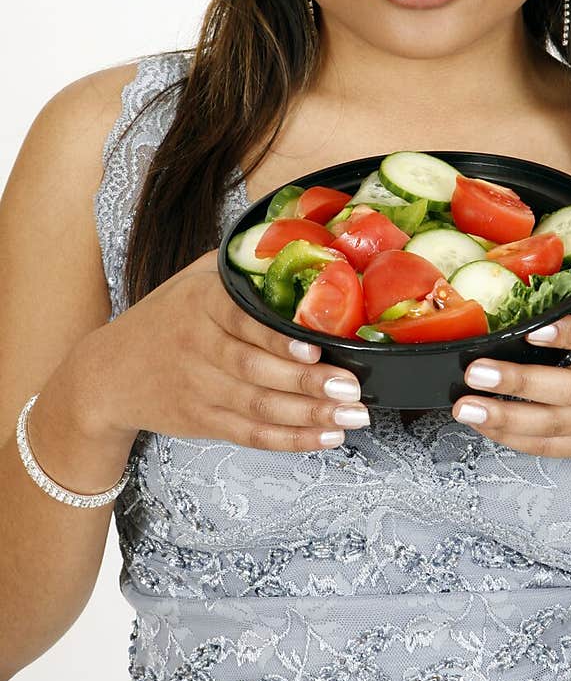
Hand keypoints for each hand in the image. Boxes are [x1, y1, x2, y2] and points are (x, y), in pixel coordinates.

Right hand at [71, 250, 370, 452]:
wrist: (107, 374)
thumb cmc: (165, 318)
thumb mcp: (192, 278)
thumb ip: (239, 265)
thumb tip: (298, 241)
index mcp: (199, 304)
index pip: (240, 321)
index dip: (276, 339)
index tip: (313, 346)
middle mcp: (198, 348)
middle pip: (255, 371)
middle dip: (308, 383)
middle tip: (351, 387)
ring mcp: (199, 390)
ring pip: (258, 407)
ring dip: (309, 415)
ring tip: (352, 415)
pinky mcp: (202, 422)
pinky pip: (251, 434)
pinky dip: (290, 439)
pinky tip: (325, 435)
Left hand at [451, 256, 570, 473]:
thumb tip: (563, 231)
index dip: (568, 336)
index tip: (532, 329)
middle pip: (567, 389)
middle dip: (518, 382)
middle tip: (474, 372)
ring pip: (553, 425)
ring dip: (505, 418)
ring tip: (464, 406)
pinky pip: (551, 447)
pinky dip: (516, 439)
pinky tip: (485, 425)